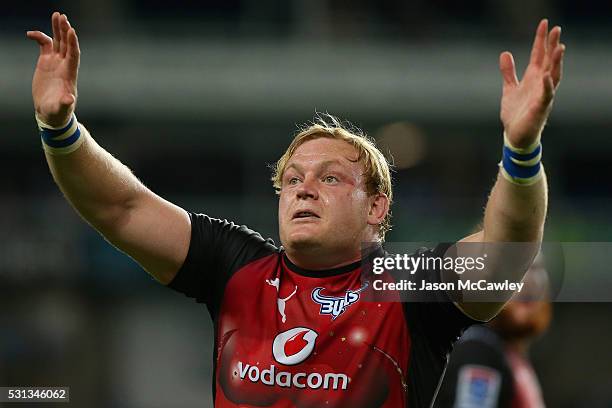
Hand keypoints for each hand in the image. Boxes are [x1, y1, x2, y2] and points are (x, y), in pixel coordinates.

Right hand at [27, 12, 79, 126]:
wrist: (50, 112)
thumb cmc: (58, 112)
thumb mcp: (61, 109)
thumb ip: (65, 103)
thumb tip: (70, 99)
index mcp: (69, 74)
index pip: (73, 55)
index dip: (73, 43)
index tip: (72, 31)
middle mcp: (64, 66)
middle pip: (67, 44)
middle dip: (65, 31)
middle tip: (62, 17)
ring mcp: (56, 63)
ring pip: (58, 42)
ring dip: (57, 29)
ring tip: (56, 15)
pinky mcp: (46, 62)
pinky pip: (44, 46)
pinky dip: (39, 38)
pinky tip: (30, 34)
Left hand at [499, 19, 564, 147]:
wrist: (515, 135)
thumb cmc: (516, 113)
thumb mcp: (509, 88)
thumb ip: (508, 72)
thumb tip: (505, 53)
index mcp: (533, 78)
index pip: (539, 54)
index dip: (541, 40)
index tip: (545, 24)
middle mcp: (541, 84)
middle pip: (549, 61)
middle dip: (552, 45)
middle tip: (556, 29)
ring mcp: (542, 95)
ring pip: (553, 75)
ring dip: (557, 62)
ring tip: (559, 47)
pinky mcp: (540, 108)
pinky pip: (546, 95)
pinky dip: (547, 86)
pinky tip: (547, 76)